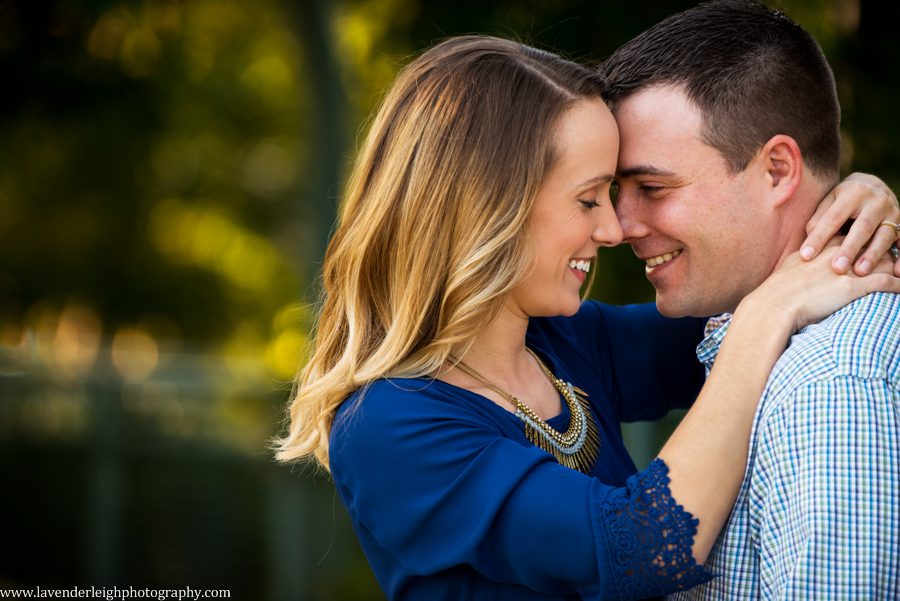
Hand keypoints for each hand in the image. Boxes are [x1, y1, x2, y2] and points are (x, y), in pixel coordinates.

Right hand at [747, 240, 899, 332]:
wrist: (774, 303)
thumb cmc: (777, 289)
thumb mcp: (791, 265)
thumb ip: (805, 259)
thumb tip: (805, 260)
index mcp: (823, 245)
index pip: (852, 237)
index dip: (863, 243)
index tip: (869, 249)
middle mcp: (838, 252)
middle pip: (871, 245)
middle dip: (884, 252)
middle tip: (892, 260)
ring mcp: (847, 268)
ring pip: (883, 261)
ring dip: (895, 267)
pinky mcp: (853, 287)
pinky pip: (886, 282)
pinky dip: (899, 285)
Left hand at [800, 173, 899, 276]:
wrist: (873, 187)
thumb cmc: (842, 199)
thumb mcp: (829, 201)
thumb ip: (819, 219)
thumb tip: (810, 242)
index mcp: (854, 192)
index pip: (833, 218)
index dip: (819, 237)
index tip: (806, 256)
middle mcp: (877, 201)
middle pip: (862, 227)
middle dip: (849, 249)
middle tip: (837, 268)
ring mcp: (893, 212)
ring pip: (884, 236)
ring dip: (873, 255)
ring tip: (860, 272)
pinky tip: (896, 273)